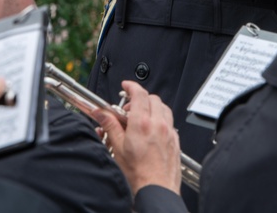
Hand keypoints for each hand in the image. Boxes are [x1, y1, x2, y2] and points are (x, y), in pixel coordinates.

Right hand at [94, 80, 181, 194]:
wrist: (156, 189)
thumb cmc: (138, 173)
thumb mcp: (118, 147)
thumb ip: (110, 126)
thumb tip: (101, 113)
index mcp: (141, 123)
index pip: (139, 94)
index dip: (131, 86)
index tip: (126, 86)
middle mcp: (157, 124)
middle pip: (153, 98)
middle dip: (141, 98)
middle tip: (130, 108)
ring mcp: (168, 132)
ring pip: (164, 108)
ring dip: (153, 107)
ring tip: (142, 117)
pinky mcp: (175, 140)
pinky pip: (170, 122)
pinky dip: (161, 120)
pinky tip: (152, 130)